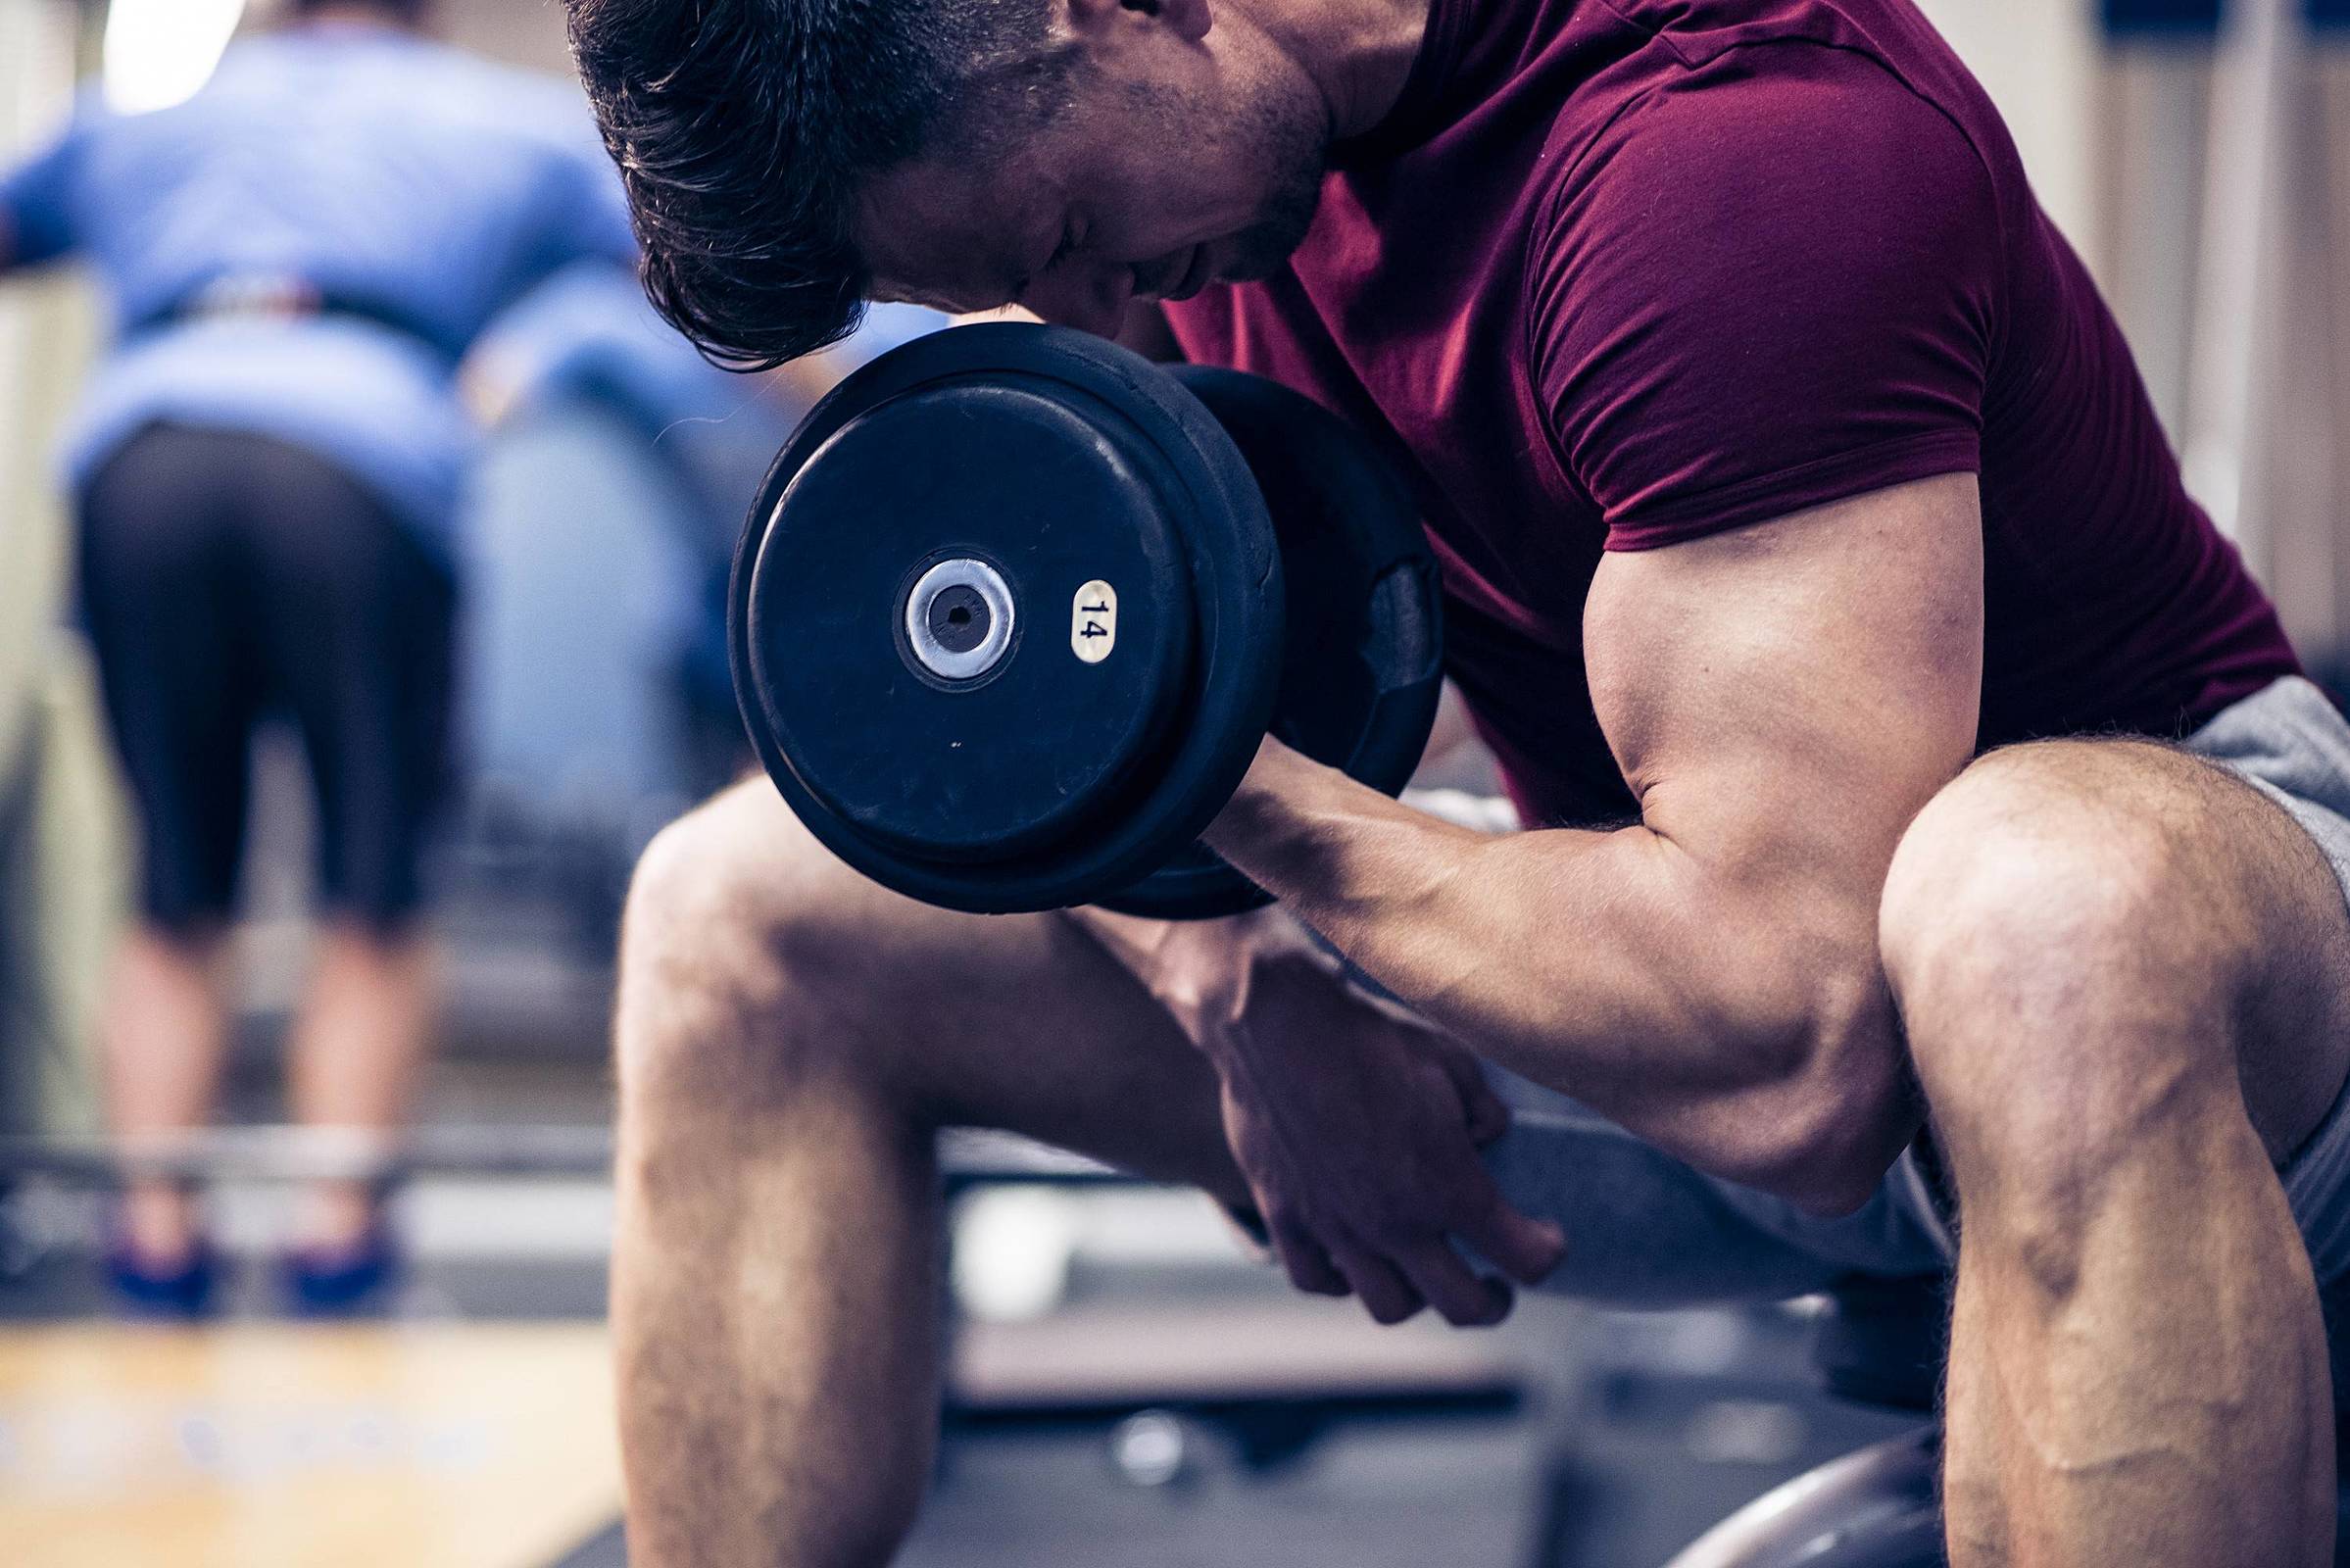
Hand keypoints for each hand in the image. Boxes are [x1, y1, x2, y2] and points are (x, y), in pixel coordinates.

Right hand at [1192, 941, 1566, 1326]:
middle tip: (1495, 1285)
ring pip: (1389, 1307)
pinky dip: (1341, 1281)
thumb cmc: (1371, 1036)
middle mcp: (1397, 1222)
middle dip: (1491, 1301)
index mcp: (1449, 1186)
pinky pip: (1317, 1280)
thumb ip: (1483, 1111)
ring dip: (1418, 1296)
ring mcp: (1338, 1228)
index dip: (1546, 1253)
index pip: (1526, 1257)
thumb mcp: (1451, 1061)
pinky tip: (1353, 1257)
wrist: (1276, 1024)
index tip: (1547, 1238)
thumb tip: (1488, 1134)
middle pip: (1462, 1306)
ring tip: (1422, 1271)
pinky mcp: (1286, 1217)